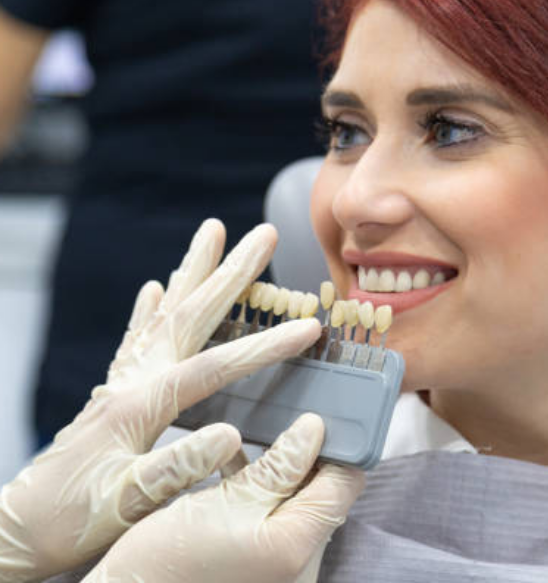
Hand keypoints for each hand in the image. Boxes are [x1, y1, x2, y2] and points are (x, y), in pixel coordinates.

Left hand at [0, 220, 321, 581]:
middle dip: (233, 273)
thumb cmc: (73, 519)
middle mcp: (133, 377)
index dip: (266, 347)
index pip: (216, 367)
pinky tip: (155, 287)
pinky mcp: (117, 386)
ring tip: (212, 232)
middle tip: (263, 235)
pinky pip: (138, 334)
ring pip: (167, 311)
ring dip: (193, 270)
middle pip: (191, 314)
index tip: (308, 328)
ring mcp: (123, 377)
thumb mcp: (126, 503)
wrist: (22, 525)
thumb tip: (230, 435)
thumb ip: (176, 467)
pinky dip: (151, 306)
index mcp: (142, 404)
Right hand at [82, 414, 364, 582]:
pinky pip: (272, 518)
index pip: (345, 483)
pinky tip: (233, 464)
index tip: (321, 414)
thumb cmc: (169, 564)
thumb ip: (277, 467)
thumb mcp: (226, 503)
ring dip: (278, 468)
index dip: (339, 444)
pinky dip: (258, 490)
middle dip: (306, 454)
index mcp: (298, 546)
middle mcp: (299, 562)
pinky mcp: (258, 564)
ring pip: (293, 501)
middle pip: (321, 492)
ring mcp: (279, 566)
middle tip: (288, 418)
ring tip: (259, 435)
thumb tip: (314, 429)